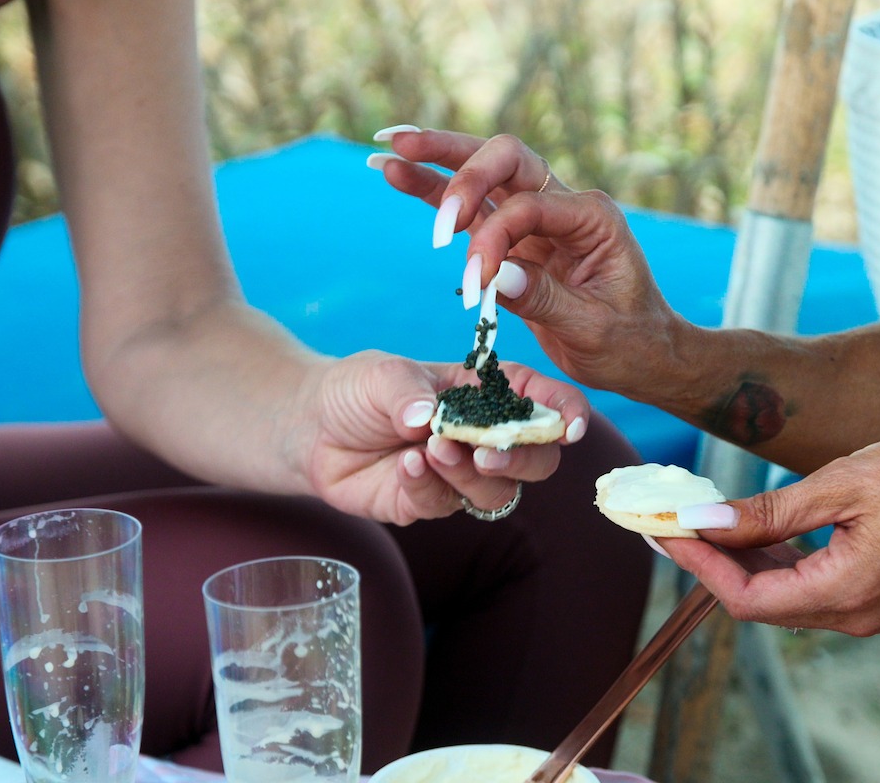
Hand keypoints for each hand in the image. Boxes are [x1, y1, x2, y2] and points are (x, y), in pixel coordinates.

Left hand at [305, 349, 588, 524]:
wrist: (309, 427)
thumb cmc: (357, 389)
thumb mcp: (382, 374)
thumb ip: (408, 390)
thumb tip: (428, 417)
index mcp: (487, 393)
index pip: (540, 400)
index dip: (565, 411)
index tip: (570, 425)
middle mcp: (483, 436)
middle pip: (537, 459)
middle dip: (523, 457)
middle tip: (486, 450)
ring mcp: (459, 475)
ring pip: (497, 492)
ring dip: (471, 475)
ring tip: (432, 450)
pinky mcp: (428, 503)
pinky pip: (442, 505)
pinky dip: (426, 486)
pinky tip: (405, 466)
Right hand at [376, 128, 688, 398]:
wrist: (642, 354)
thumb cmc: (629, 341)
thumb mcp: (593, 328)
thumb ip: (543, 298)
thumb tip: (494, 275)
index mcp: (592, 218)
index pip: (528, 207)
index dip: (495, 238)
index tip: (475, 282)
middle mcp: (565, 206)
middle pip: (507, 159)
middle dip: (462, 167)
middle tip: (414, 168)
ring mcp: (537, 218)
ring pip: (484, 174)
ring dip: (438, 160)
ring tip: (391, 148)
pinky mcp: (514, 239)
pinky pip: (471, 210)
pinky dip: (434, 191)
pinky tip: (396, 172)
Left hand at [659, 435, 879, 634]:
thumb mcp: (842, 484)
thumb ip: (770, 512)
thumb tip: (706, 523)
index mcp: (843, 593)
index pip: (745, 599)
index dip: (699, 565)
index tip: (665, 530)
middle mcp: (852, 614)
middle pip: (757, 602)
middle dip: (711, 562)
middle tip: (674, 522)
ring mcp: (865, 609)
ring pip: (781, 596)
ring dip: (741, 561)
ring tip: (706, 519)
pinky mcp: (874, 593)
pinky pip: (808, 587)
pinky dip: (775, 561)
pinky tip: (755, 529)